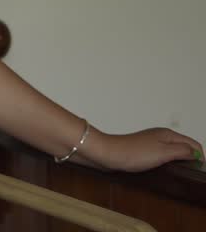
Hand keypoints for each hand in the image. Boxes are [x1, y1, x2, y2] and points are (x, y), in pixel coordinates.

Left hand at [80, 127, 202, 172]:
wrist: (108, 154)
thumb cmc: (133, 153)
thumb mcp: (164, 152)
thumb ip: (182, 151)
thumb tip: (196, 152)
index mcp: (168, 134)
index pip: (193, 143)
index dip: (200, 155)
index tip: (200, 168)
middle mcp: (161, 135)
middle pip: (184, 145)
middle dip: (191, 156)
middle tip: (192, 170)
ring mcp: (151, 142)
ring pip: (173, 149)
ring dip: (180, 158)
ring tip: (181, 169)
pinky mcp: (143, 149)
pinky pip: (162, 153)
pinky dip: (168, 160)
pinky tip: (165, 167)